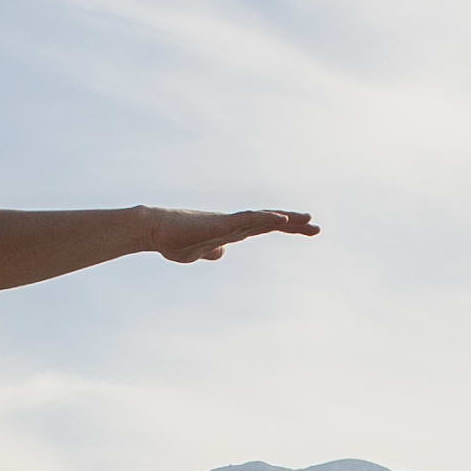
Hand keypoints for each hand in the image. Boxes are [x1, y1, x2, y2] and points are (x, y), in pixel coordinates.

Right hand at [151, 208, 319, 262]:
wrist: (153, 231)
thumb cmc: (173, 240)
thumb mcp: (198, 252)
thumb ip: (211, 251)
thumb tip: (221, 253)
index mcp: (232, 231)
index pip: (264, 227)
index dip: (287, 227)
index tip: (307, 229)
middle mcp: (233, 223)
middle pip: (269, 221)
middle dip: (294, 223)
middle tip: (317, 228)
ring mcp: (227, 222)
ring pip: (262, 218)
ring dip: (285, 219)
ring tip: (307, 219)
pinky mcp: (219, 223)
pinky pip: (246, 220)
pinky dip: (265, 217)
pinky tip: (281, 217)